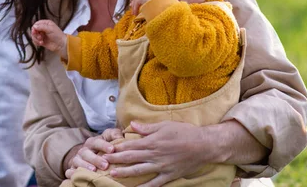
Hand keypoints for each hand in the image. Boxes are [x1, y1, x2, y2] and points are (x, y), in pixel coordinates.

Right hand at [31, 20, 67, 58]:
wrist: (61, 45)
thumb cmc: (58, 35)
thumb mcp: (50, 29)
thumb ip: (41, 27)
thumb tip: (34, 26)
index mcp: (46, 23)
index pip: (37, 24)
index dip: (34, 28)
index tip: (35, 32)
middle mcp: (43, 29)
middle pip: (34, 30)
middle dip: (35, 34)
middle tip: (40, 37)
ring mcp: (42, 35)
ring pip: (34, 36)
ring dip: (36, 39)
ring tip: (41, 41)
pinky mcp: (41, 41)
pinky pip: (35, 41)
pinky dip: (37, 42)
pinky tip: (41, 43)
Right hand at [63, 128, 123, 178]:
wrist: (86, 154)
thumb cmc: (101, 147)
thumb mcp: (107, 138)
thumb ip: (114, 135)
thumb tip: (120, 136)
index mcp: (92, 142)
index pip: (97, 142)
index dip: (104, 145)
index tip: (112, 149)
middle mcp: (83, 150)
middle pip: (87, 153)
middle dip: (96, 159)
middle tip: (105, 165)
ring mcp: (76, 160)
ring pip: (77, 162)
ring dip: (85, 166)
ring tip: (94, 170)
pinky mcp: (72, 169)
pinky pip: (69, 171)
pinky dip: (72, 174)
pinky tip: (78, 176)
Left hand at [102, 121, 219, 186]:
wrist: (203, 145)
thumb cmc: (185, 132)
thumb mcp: (165, 125)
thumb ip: (147, 127)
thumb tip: (132, 126)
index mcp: (152, 141)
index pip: (131, 145)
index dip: (118, 147)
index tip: (107, 149)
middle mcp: (154, 154)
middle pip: (131, 158)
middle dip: (116, 160)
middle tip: (103, 162)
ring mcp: (161, 166)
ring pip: (139, 171)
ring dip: (125, 173)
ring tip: (113, 175)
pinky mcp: (169, 175)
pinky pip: (155, 183)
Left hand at [131, 0, 166, 14]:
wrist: (165, 0)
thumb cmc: (167, 0)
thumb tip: (161, 0)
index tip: (140, 3)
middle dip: (136, 2)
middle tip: (135, 8)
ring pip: (137, 0)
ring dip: (135, 7)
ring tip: (135, 13)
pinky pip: (136, 4)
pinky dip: (135, 9)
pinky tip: (136, 14)